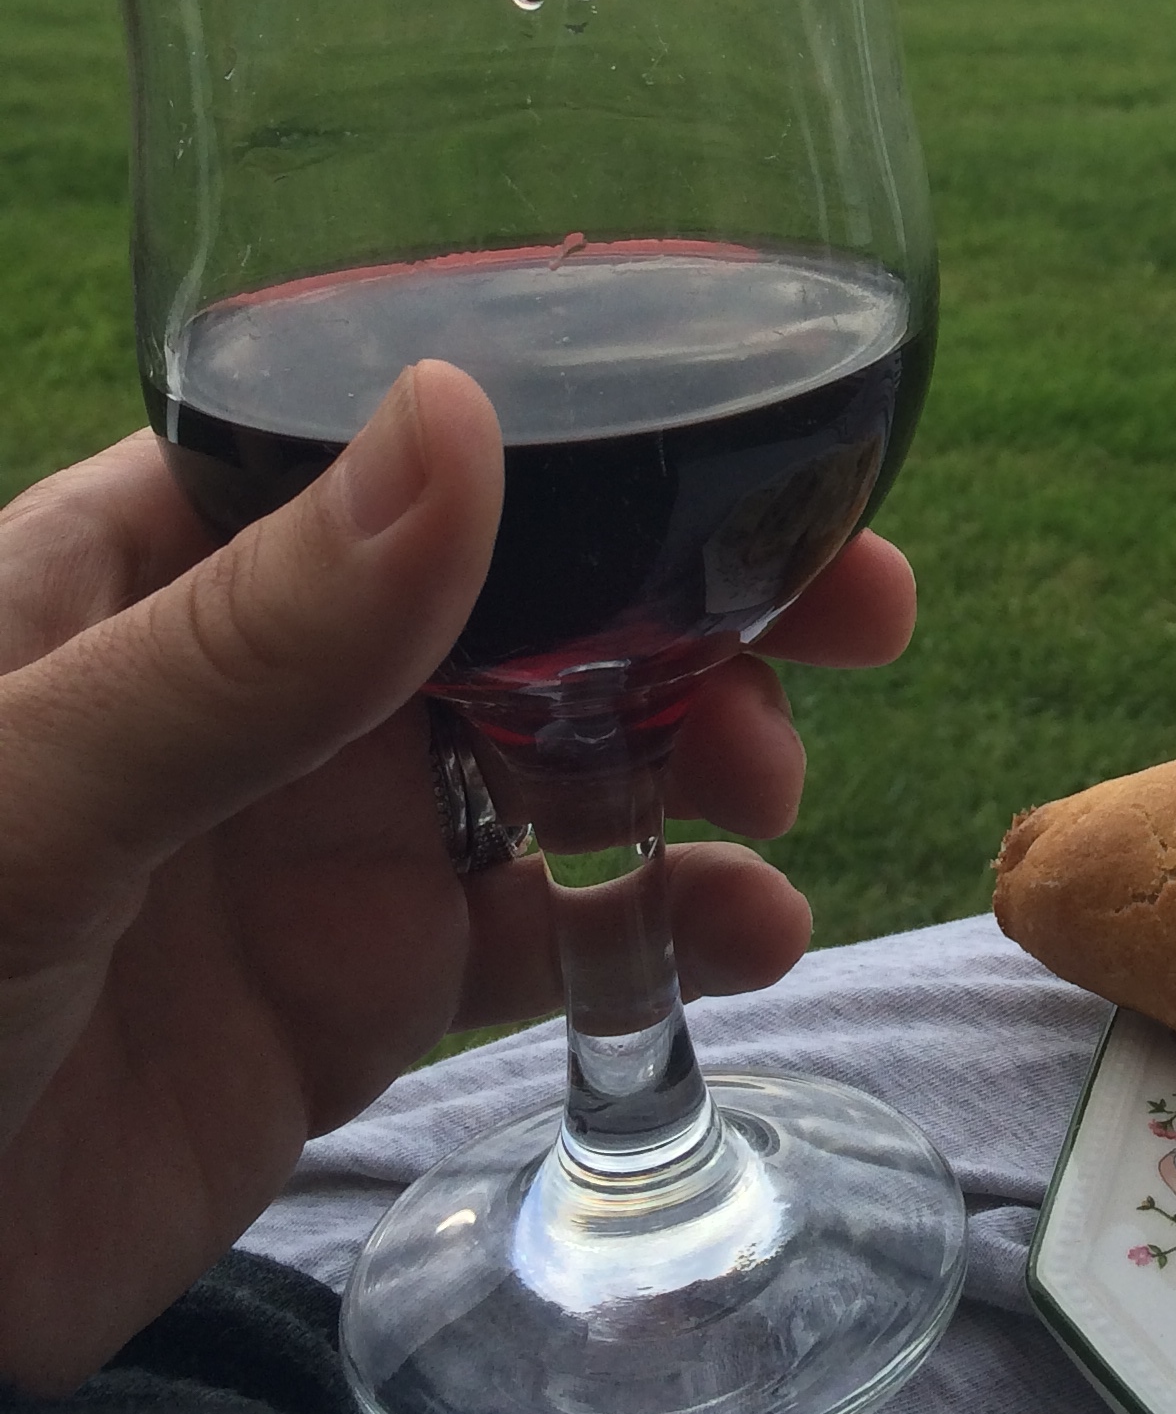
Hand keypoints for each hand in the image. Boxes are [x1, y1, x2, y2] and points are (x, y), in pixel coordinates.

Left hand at [0, 362, 914, 1395]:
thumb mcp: (36, 789)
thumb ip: (247, 639)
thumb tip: (462, 419)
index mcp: (158, 566)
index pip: (405, 450)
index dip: (594, 440)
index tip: (761, 448)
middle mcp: (261, 680)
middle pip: (525, 592)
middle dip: (695, 593)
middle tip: (856, 615)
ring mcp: (316, 835)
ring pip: (562, 749)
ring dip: (697, 749)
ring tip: (771, 793)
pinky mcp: (356, 994)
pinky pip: (545, 933)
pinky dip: (665, 924)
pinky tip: (746, 935)